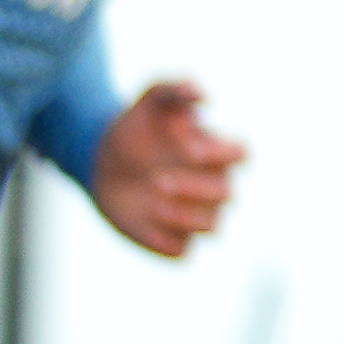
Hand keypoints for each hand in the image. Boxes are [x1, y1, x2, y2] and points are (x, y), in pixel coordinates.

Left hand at [91, 78, 245, 258]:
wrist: (101, 160)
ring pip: (212, 227)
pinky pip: (182, 252)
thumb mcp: (150, 101)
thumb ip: (174, 91)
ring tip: (152, 202)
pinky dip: (166, 240)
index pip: (242, 154)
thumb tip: (200, 93)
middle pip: (227, 194)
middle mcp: (213, 186)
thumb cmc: (135, 127)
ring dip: (184, 217)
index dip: (222, 154)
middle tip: (156, 180)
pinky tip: (144, 222)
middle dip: (194, 188)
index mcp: (215, 151)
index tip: (189, 148)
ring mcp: (196, 215)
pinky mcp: (175, 241)